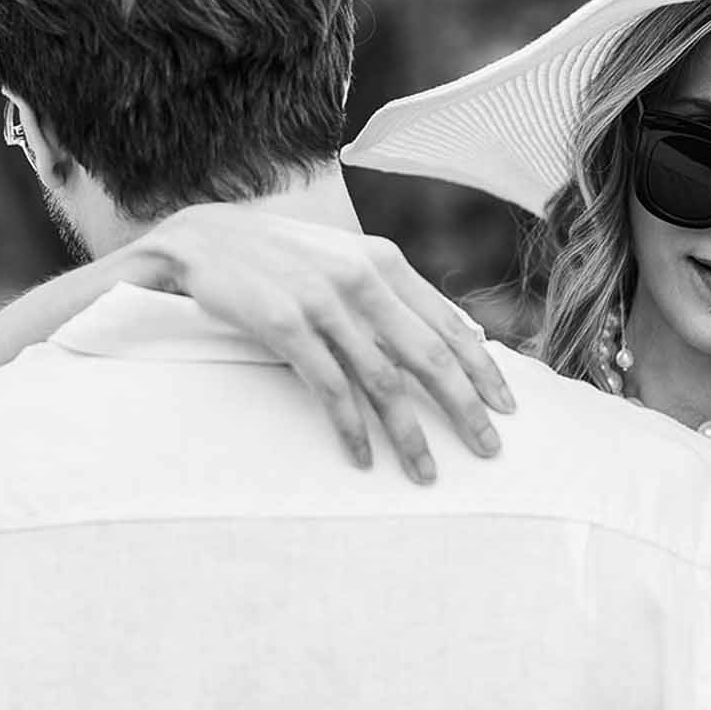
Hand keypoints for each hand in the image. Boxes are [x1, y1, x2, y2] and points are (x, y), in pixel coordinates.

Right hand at [142, 206, 515, 482]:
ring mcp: (323, 302)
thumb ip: (386, 291)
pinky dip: (352, 428)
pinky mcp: (285, 324)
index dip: (482, 368)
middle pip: (429, 355)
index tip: (508, 405)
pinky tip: (364, 456)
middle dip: (464, 407)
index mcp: (382, 260)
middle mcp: (360, 278)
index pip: (448, 322)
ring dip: (409, 434)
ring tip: (425, 472)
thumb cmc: (279, 256)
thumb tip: (440, 333)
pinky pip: (331, 388)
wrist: (203, 237)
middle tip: (488, 449)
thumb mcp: (342, 258)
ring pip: (384, 381)